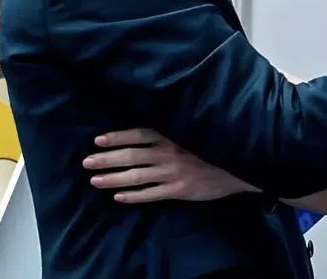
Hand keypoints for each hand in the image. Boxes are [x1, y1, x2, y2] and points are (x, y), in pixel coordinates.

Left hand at [83, 128, 257, 202]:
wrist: (239, 166)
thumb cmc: (214, 145)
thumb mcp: (193, 131)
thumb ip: (172, 130)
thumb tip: (147, 128)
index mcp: (173, 134)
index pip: (139, 133)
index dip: (117, 136)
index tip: (98, 140)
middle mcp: (170, 152)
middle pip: (131, 155)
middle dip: (107, 159)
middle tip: (87, 162)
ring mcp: (173, 172)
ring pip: (136, 176)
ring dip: (113, 179)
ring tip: (95, 181)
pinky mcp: (179, 189)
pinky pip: (151, 194)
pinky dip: (133, 196)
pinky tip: (118, 197)